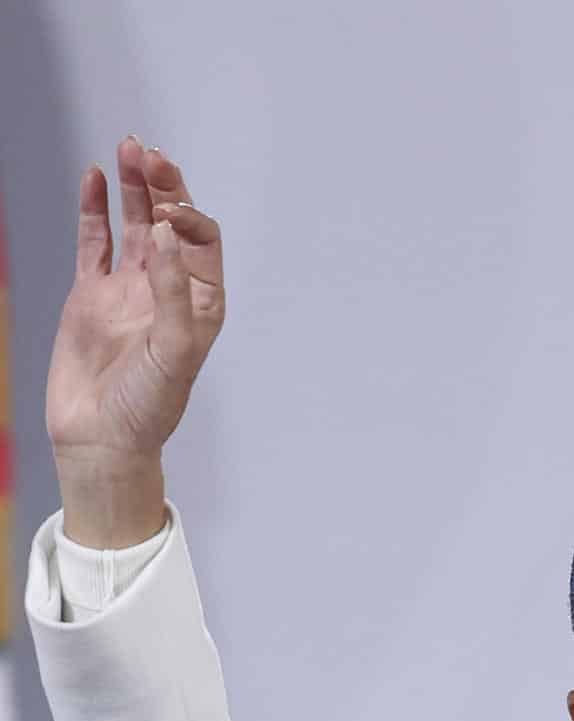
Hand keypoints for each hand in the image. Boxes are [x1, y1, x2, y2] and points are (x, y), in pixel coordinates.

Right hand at [47, 136, 224, 540]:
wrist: (101, 440)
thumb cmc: (148, 407)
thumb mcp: (174, 351)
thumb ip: (171, 290)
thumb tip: (164, 230)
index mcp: (199, 305)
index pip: (202, 242)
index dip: (188, 219)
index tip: (168, 213)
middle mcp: (166, 292)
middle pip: (170, 223)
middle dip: (164, 186)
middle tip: (149, 154)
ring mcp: (127, 290)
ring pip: (134, 224)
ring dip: (133, 187)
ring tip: (128, 147)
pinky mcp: (91, 295)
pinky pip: (94, 241)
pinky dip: (94, 209)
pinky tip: (94, 177)